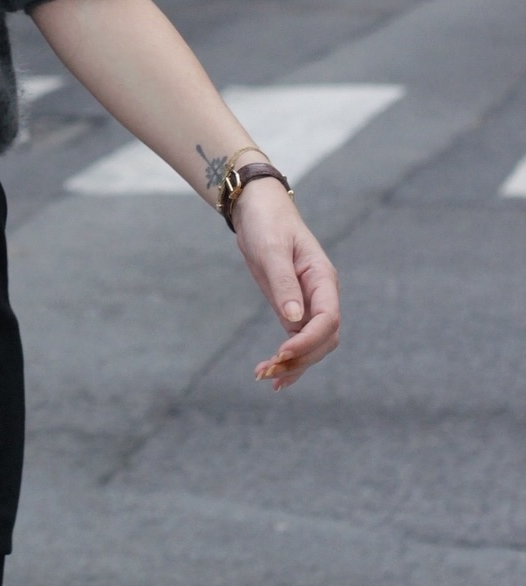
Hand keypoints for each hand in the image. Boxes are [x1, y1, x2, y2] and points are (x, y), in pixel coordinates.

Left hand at [230, 179, 340, 390]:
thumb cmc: (267, 222)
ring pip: (311, 344)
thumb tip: (294, 321)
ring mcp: (308, 303)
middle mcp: (321, 294)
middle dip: (301, 358)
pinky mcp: (292, 308)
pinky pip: (296, 339)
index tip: (282, 352)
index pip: (328, 320)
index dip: (308, 341)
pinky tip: (272, 373)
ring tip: (265, 377)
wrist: (257, 208)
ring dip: (293, 363)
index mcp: (323, 278)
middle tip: (270, 372)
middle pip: (324, 339)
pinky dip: (287, 358)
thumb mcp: (271, 249)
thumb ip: (284, 284)